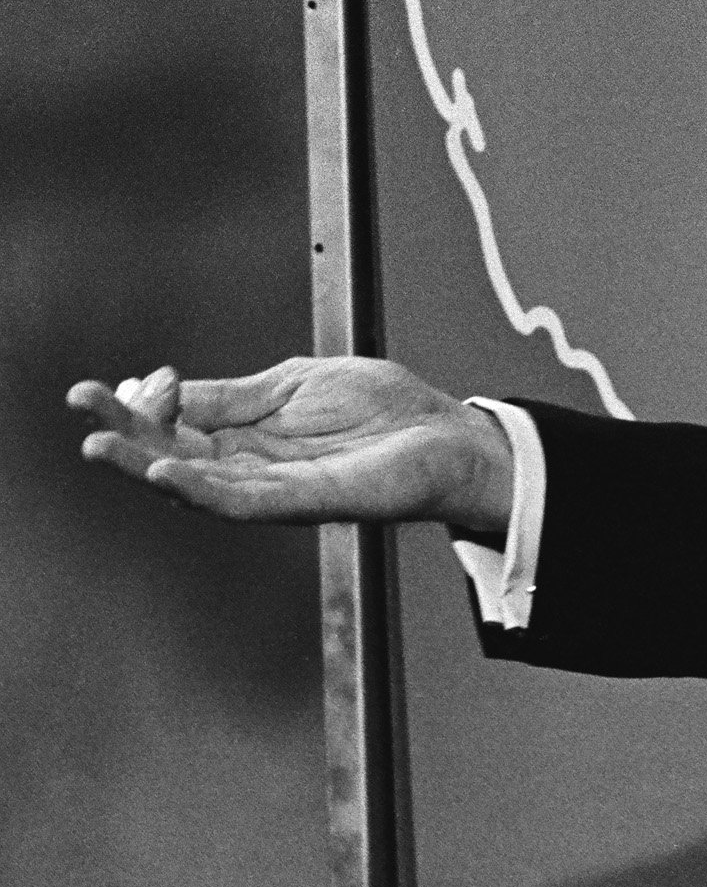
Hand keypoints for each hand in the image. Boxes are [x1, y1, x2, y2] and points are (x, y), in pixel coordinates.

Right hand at [66, 356, 515, 532]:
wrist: (446, 433)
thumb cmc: (380, 409)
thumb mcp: (293, 383)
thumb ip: (231, 394)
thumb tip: (161, 388)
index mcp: (245, 433)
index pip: (174, 423)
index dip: (139, 405)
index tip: (113, 385)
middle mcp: (249, 466)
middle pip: (171, 453)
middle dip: (124, 434)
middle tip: (81, 409)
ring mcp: (273, 488)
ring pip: (195, 482)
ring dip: (146, 464)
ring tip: (102, 446)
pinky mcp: (303, 503)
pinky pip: (241, 502)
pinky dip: (202, 488)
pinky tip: (169, 471)